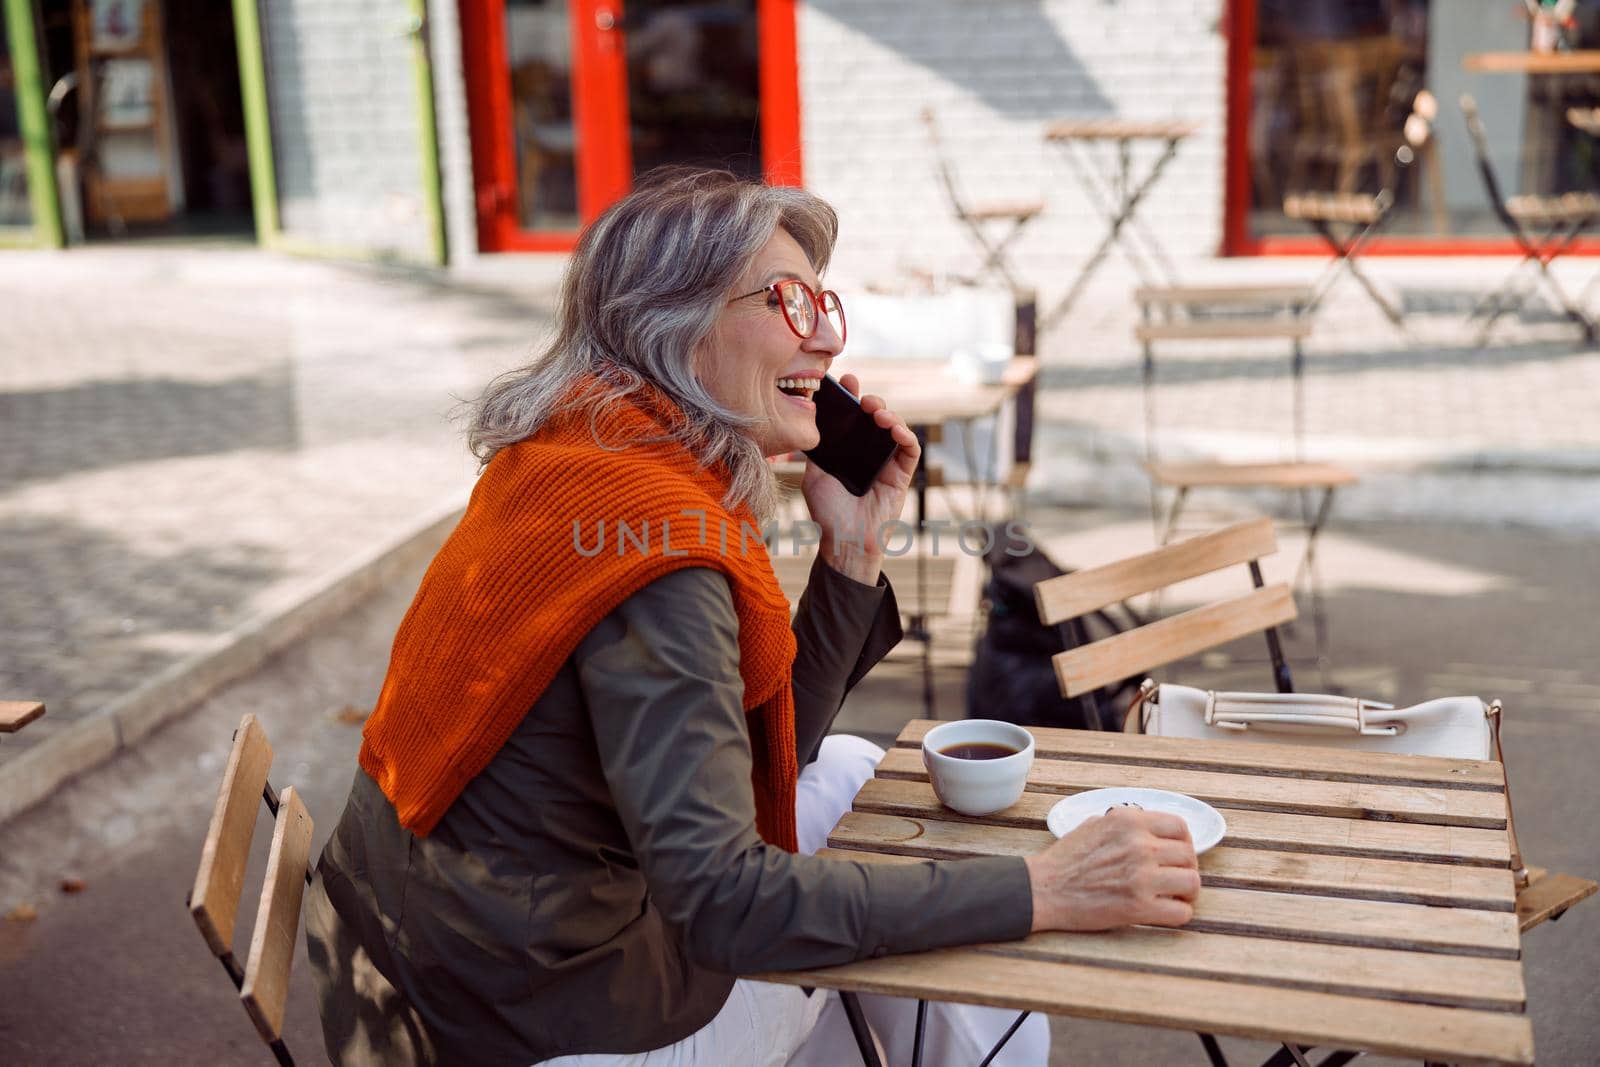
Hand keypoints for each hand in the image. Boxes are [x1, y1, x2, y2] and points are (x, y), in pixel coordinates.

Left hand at [800, 373, 920, 584]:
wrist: (844, 540)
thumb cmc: (828, 513)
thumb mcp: (814, 475)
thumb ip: (815, 451)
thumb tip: (809, 425)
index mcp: (849, 450)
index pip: (853, 417)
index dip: (852, 396)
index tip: (846, 381)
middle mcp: (869, 452)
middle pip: (876, 417)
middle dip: (872, 400)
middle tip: (862, 396)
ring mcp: (887, 462)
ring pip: (896, 428)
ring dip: (889, 414)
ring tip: (876, 412)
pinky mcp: (902, 475)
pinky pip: (911, 449)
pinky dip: (906, 435)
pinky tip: (894, 429)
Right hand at [1023, 807, 1199, 931]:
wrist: (1043, 889)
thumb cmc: (1065, 859)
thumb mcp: (1094, 823)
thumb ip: (1125, 824)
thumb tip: (1149, 830)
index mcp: (1129, 822)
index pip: (1180, 826)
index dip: (1184, 842)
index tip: (1178, 852)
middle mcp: (1139, 845)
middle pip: (1189, 856)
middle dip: (1186, 868)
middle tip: (1175, 878)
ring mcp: (1141, 877)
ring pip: (1192, 883)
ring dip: (1186, 892)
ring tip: (1173, 896)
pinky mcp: (1138, 907)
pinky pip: (1181, 912)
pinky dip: (1177, 914)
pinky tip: (1164, 911)